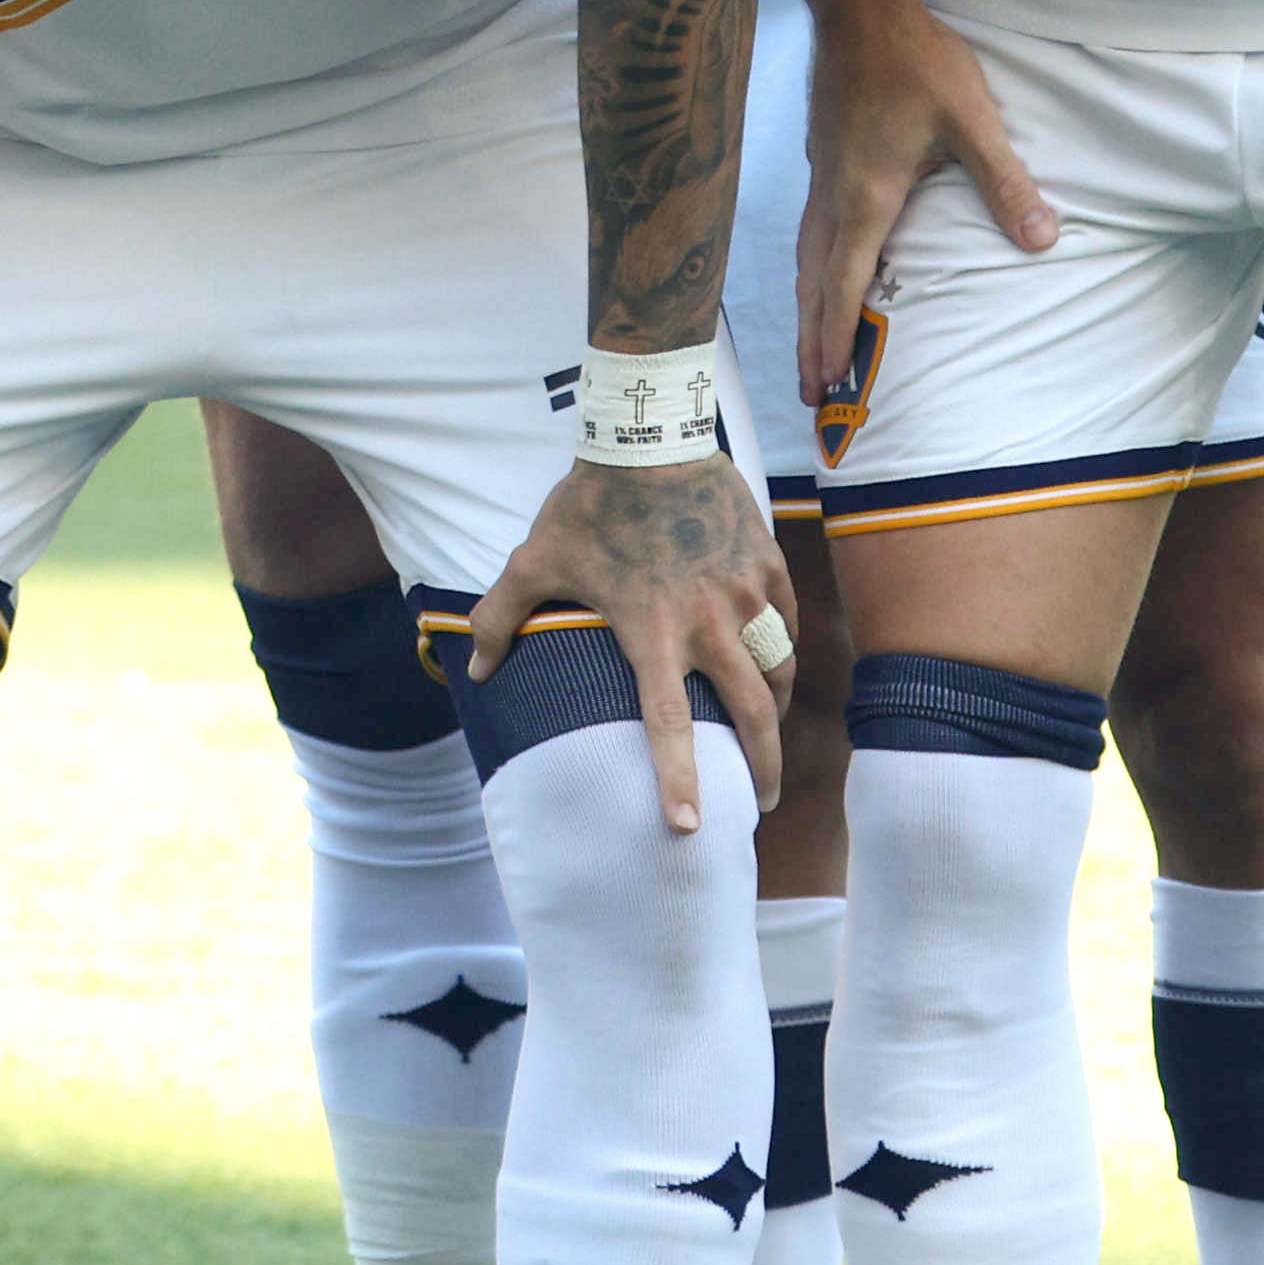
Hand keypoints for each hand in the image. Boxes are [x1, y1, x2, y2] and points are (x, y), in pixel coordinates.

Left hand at [465, 452, 790, 835]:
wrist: (650, 437)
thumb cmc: (588, 504)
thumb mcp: (533, 560)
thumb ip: (501, 619)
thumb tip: (477, 673)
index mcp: (650, 631)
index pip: (668, 724)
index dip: (680, 780)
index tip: (690, 827)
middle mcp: (707, 622)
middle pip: (754, 715)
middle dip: (761, 768)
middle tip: (758, 803)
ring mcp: (746, 594)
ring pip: (779, 671)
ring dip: (775, 710)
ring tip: (766, 733)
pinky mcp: (770, 566)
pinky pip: (785, 624)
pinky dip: (781, 649)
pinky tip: (772, 661)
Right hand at [794, 0, 1049, 409]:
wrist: (860, 7)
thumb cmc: (916, 60)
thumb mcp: (972, 121)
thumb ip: (1005, 184)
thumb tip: (1042, 240)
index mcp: (866, 197)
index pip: (844, 283)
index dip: (834, 336)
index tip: (826, 382)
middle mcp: (835, 196)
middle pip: (814, 283)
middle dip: (810, 340)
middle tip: (808, 393)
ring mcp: (823, 177)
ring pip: (807, 258)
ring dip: (808, 307)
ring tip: (808, 346)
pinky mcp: (825, 160)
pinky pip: (811, 232)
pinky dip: (812, 269)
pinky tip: (823, 271)